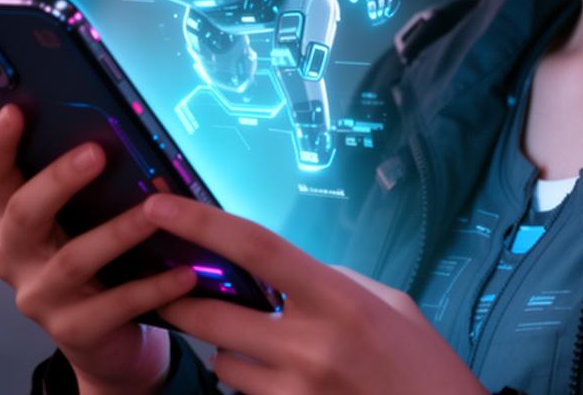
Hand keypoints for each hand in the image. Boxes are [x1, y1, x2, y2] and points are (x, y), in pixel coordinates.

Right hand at [0, 105, 198, 393]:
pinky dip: (152, 287)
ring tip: (156, 210)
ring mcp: (39, 297)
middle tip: (95, 153)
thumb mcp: (85, 220)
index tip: (16, 110)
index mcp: (14, 218)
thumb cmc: (100, 262)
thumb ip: (89, 187)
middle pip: (22, 213)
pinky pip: (114, 305)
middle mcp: (15, 256)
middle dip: (57, 180)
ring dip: (118, 231)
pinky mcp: (71, 331)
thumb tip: (125, 132)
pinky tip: (185, 272)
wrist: (108, 341)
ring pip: (74, 259)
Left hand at [147, 194, 483, 394]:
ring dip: (226, 348)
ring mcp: (295, 391)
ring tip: (262, 345)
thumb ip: (331, 282)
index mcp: (338, 300)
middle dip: (180, 299)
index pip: (256, 248)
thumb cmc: (422, 364)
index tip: (159, 206)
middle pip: (213, 315)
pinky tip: (284, 376)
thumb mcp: (386, 304)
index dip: (201, 224)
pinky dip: (250, 381)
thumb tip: (279, 272)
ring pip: (222, 362)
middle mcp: (309, 346)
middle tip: (166, 285)